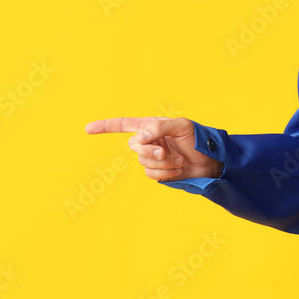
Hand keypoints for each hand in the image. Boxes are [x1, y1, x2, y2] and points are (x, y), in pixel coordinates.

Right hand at [85, 117, 221, 181]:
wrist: (211, 161)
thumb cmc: (198, 139)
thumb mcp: (182, 127)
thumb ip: (160, 127)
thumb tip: (140, 135)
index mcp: (152, 127)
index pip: (124, 124)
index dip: (106, 126)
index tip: (87, 129)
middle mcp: (149, 141)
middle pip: (134, 146)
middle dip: (149, 150)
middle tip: (166, 152)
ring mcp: (152, 158)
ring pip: (143, 162)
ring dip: (162, 162)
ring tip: (179, 160)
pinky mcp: (158, 172)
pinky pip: (150, 174)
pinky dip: (164, 172)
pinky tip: (178, 168)